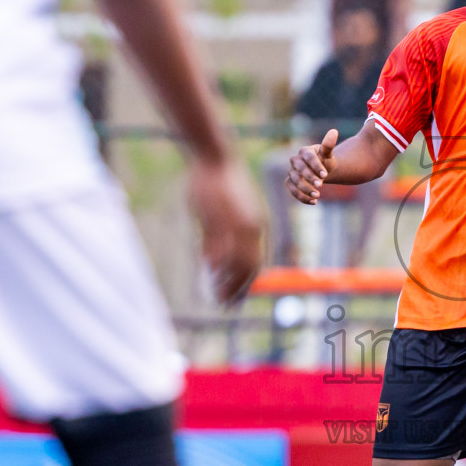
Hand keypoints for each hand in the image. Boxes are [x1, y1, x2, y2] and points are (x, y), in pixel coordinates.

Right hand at [189, 159, 263, 303]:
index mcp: (257, 226)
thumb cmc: (219, 186)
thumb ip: (219, 240)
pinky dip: (215, 266)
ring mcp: (235, 224)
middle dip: (237, 289)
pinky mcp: (218, 219)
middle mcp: (251, 227)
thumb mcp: (225, 215)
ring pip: (234, 262)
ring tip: (218, 297)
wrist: (215, 159)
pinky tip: (208, 276)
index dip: (246, 283)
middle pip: (248, 267)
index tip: (237, 298)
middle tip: (227, 305)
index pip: (256, 262)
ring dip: (226, 283)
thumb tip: (212, 264)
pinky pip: (218, 248)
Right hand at [286, 128, 338, 203]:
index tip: (325, 175)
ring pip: (294, 180)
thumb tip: (334, 131)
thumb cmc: (325, 160)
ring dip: (305, 189)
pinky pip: (291, 189)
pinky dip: (301, 197)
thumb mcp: (328, 153)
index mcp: (305, 151)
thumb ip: (329, 144)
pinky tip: (314, 202)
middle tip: (321, 185)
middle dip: (310, 178)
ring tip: (318, 195)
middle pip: (300, 169)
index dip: (316, 166)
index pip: (308, 157)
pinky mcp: (290, 181)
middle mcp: (295, 160)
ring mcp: (292, 171)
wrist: (321, 170)